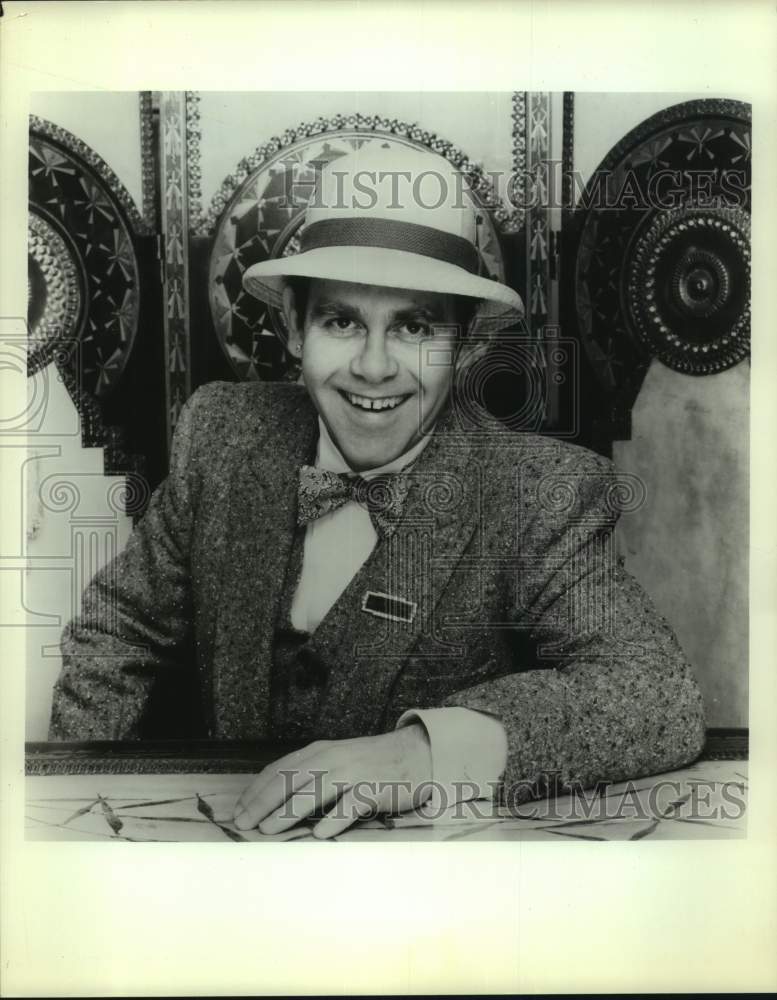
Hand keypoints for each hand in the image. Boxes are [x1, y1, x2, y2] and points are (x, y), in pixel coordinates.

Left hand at [232, 724, 431, 838]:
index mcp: (319, 751)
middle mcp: (332, 758)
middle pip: (290, 779)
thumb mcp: (336, 760)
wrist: (416, 754)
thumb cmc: (371, 763)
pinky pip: (351, 804)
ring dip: (289, 810)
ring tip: (269, 829)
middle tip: (243, 823)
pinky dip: (334, 819)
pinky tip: (319, 834)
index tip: (238, 810)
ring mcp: (353, 773)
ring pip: (315, 791)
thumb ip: (310, 774)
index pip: (279, 769)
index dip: (256, 790)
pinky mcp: (374, 789)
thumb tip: (274, 800)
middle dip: (262, 802)